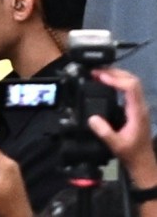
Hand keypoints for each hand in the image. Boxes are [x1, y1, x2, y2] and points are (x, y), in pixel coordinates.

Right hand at [88, 68, 156, 188]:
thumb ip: (104, 132)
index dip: (115, 79)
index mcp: (137, 112)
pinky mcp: (135, 108)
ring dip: (116, 75)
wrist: (142, 162)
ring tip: (98, 74)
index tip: (99, 77)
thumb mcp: (116, 145)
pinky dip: (117, 82)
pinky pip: (128, 89)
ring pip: (132, 83)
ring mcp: (139, 106)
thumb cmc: (131, 153)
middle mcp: (140, 106)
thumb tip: (92, 118)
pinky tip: (106, 84)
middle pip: (133, 80)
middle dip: (115, 72)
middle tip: (96, 71)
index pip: (131, 87)